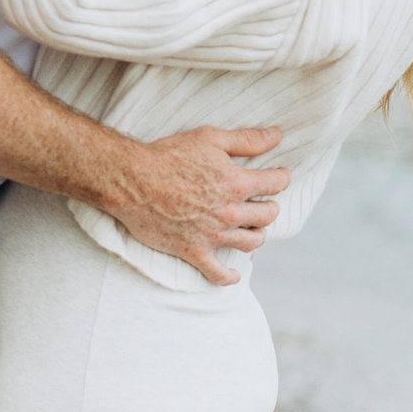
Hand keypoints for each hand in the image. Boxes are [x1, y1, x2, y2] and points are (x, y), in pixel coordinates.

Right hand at [105, 124, 289, 284]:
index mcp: (237, 183)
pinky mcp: (193, 252)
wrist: (131, 181)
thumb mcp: (209, 138)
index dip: (281, 178)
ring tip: (252, 229)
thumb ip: (247, 139)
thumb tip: (278, 135)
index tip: (279, 177)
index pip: (275, 184)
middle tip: (264, 203)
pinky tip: (235, 274)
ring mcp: (213, 235)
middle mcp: (230, 212)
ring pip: (251, 243)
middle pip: (267, 216)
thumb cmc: (168, 155)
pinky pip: (219, 274)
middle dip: (269, 207)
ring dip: (257, 235)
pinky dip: (230, 277)